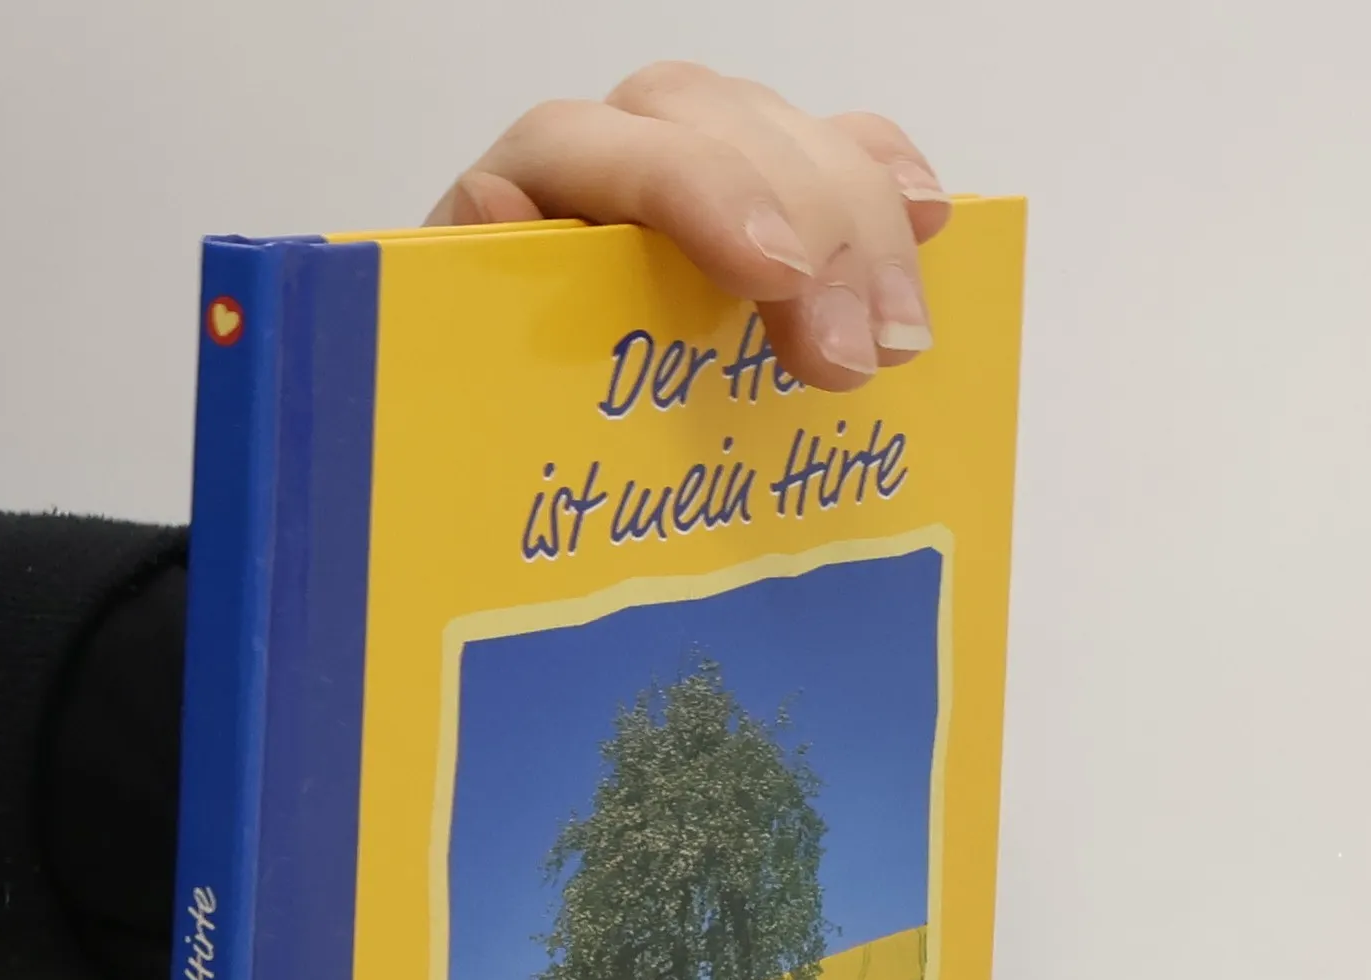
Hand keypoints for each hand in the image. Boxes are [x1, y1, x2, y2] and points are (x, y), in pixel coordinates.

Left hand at [425, 62, 950, 393]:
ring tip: (898, 340)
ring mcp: (693, 174)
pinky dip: (884, 183)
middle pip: (717, 130)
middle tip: (850, 356)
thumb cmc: (477, 434)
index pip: (598, 144)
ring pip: (787, 139)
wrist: (495, 458)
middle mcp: (606, 160)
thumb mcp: (445, 391)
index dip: (697, 190)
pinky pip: (835, 155)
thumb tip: (490, 200)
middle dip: (807, 225)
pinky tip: (927, 224)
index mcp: (519, 199)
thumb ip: (444, 312)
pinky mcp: (760, 207)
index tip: (772, 274)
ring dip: (861, 228)